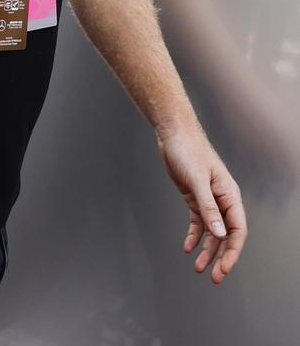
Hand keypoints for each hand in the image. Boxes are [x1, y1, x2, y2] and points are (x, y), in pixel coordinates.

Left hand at [156, 126, 247, 284]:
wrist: (173, 133)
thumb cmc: (189, 150)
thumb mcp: (198, 180)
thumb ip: (208, 207)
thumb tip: (219, 234)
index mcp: (229, 195)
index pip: (237, 229)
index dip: (232, 251)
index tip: (223, 269)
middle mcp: (221, 199)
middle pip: (226, 234)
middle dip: (221, 257)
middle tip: (213, 277)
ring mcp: (208, 199)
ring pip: (212, 232)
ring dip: (206, 250)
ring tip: (199, 268)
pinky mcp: (194, 197)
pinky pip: (198, 222)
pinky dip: (193, 236)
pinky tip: (187, 248)